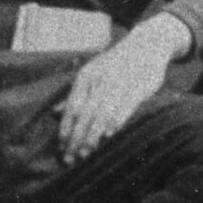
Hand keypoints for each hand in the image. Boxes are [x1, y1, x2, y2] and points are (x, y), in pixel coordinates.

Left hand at [56, 23, 183, 163]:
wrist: (147, 44)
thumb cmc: (116, 64)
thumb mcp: (92, 73)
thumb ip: (75, 94)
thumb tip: (55, 112)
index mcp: (87, 76)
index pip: (72, 107)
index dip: (66, 128)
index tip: (61, 146)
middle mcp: (101, 79)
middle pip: (85, 114)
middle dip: (77, 137)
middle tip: (71, 157)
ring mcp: (121, 83)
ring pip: (103, 113)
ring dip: (94, 135)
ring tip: (87, 152)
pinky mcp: (139, 87)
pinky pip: (125, 107)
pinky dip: (116, 122)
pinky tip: (109, 135)